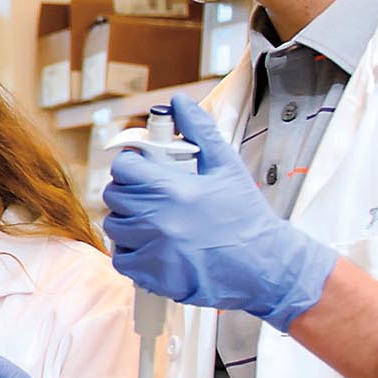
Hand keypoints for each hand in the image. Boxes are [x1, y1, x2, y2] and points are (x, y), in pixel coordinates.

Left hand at [102, 92, 337, 330]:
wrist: (263, 266)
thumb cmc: (246, 217)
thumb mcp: (226, 166)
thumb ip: (199, 129)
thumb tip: (178, 102)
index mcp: (172, 189)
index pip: (123, 167)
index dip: (130, 164)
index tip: (141, 169)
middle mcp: (157, 220)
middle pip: (114, 196)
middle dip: (128, 191)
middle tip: (150, 194)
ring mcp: (152, 250)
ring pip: (115, 227)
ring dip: (127, 220)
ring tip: (153, 220)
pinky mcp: (153, 276)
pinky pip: (122, 259)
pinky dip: (131, 251)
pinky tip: (152, 245)